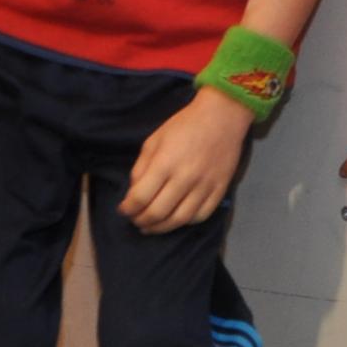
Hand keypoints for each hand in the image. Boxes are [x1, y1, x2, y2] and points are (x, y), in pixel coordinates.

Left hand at [121, 89, 253, 232]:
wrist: (222, 118)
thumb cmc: (184, 126)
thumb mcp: (154, 141)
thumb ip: (141, 168)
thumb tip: (135, 193)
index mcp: (165, 164)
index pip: (140, 197)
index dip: (128, 209)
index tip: (123, 210)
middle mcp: (185, 179)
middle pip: (158, 213)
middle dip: (142, 221)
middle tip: (136, 220)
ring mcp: (204, 187)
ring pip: (180, 219)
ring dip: (161, 228)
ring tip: (152, 226)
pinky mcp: (219, 190)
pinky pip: (201, 216)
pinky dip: (185, 223)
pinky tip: (176, 219)